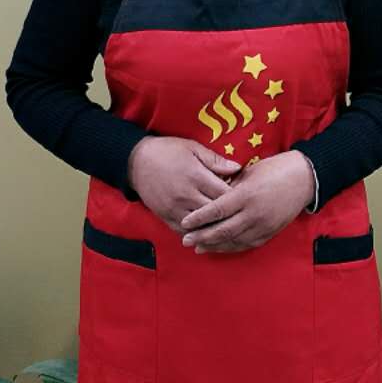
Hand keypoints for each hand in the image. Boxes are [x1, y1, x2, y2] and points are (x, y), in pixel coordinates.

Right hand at [127, 136, 242, 233]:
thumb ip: (215, 160)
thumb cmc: (167, 151)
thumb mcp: (192, 148)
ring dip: (215, 227)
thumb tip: (238, 168)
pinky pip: (185, 232)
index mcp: (196, 176)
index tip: (244, 196)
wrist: (136, 161)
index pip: (224, 193)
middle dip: (229, 213)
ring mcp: (176, 209)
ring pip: (202, 226)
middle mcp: (187, 195)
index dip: (237, 196)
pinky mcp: (166, 217)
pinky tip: (208, 234)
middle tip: (240, 214)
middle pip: (215, 212)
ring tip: (228, 227)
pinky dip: (198, 234)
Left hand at [178, 151, 314, 254]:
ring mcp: (262, 226)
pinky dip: (230, 247)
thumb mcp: (248, 172)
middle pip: (222, 231)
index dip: (199, 218)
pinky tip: (219, 248)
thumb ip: (229, 185)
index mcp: (246, 195)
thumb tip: (209, 194)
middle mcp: (253, 214)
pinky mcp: (269, 233)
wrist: (303, 179)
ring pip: (233, 241)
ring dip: (214, 246)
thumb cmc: (273, 169)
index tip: (184, 223)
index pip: (216, 211)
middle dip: (202, 237)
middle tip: (185, 240)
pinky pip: (246, 244)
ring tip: (198, 247)